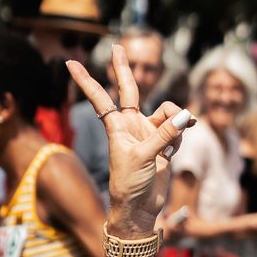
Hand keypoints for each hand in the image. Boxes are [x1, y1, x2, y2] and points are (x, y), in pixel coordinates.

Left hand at [67, 45, 192, 230]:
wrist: (140, 209)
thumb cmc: (130, 185)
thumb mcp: (144, 157)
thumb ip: (165, 135)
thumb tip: (187, 116)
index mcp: (117, 127)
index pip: (100, 97)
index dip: (86, 80)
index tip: (70, 62)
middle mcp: (131, 126)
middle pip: (129, 90)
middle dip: (124, 70)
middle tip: (118, 47)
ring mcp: (148, 133)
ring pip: (167, 112)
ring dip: (175, 122)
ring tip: (170, 146)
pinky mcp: (164, 144)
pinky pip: (178, 130)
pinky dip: (180, 138)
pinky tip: (173, 154)